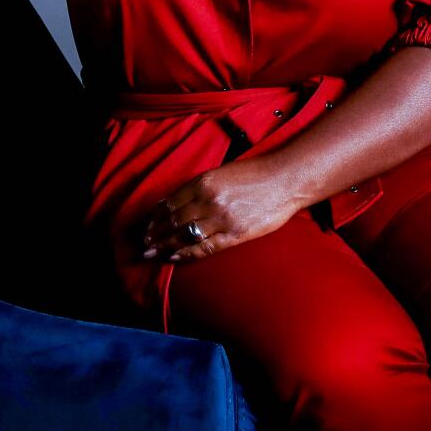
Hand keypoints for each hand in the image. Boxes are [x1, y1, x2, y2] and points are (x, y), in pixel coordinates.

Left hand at [137, 153, 311, 264]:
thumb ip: (199, 187)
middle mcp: (208, 200)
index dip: (156, 217)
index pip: (170, 202)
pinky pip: (204, 247)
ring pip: (184, 235)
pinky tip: (175, 256)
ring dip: (165, 245)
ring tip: (153, 252)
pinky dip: (186, 253)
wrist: (286, 180)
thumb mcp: (222, 173)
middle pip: (173, 220)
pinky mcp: (235, 234)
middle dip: (155, 234)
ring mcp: (221, 218)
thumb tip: (173, 202)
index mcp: (204, 182)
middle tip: (144, 244)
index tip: (148, 225)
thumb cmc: (257, 174)